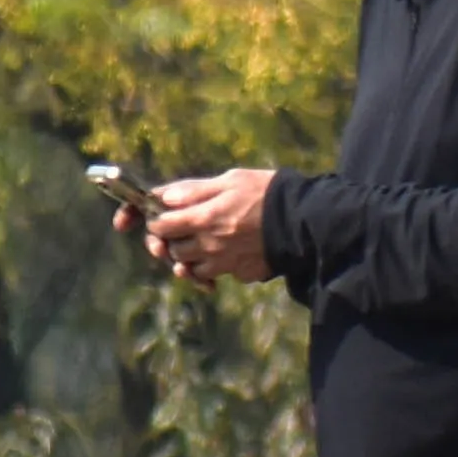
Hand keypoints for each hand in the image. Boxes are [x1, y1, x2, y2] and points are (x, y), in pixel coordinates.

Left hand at [137, 166, 280, 285]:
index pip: (160, 227)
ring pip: (190, 269)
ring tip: (201, 245)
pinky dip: (212, 270)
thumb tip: (164, 197)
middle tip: (181, 231)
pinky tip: (222, 257)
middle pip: (172, 251)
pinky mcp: (240, 274)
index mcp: (202, 219)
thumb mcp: (230, 180)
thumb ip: (194, 190)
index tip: (160, 217)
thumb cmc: (265, 193)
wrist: (302, 221)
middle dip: (170, 242)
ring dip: (189, 258)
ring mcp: (224, 264)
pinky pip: (216, 276)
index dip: (154, 222)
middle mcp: (208, 246)